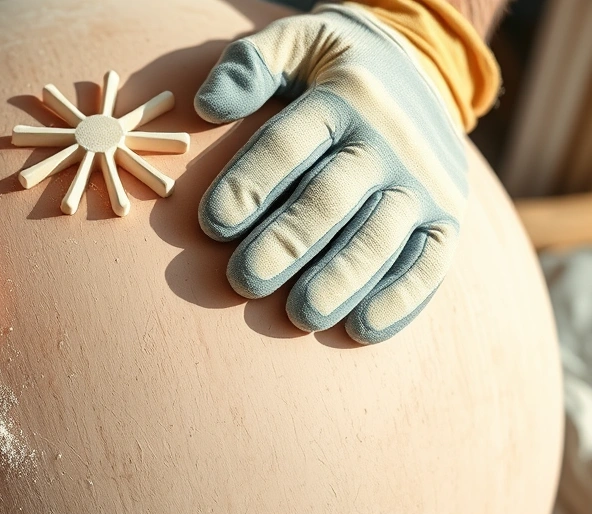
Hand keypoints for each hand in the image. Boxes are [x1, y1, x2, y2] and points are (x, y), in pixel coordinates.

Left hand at [194, 4, 468, 343]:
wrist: (426, 69)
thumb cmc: (336, 67)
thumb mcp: (297, 41)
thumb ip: (250, 65)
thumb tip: (207, 104)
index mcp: (344, 95)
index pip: (290, 143)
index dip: (250, 183)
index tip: (212, 223)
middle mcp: (390, 140)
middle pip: (331, 198)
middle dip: (286, 243)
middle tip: (243, 280)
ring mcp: (425, 182)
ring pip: (379, 238)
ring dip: (339, 280)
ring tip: (299, 314)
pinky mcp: (450, 218)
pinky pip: (430, 264)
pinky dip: (399, 300)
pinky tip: (360, 328)